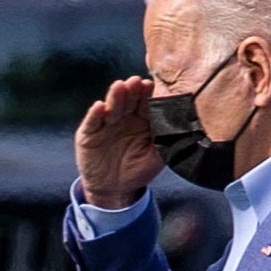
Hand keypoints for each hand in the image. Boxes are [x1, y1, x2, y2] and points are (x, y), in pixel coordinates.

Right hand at [75, 74, 164, 209]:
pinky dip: (95, 114)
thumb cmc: (139, 170)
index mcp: (143, 119)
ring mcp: (106, 124)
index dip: (148, 94)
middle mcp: (124, 117)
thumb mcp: (158, 156)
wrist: (115, 189)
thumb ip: (168, 138)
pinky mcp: (89, 134)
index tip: (151, 86)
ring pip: (111, 107)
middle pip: (129, 100)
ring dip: (115, 96)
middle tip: (136, 81)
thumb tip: (181, 123)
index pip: (146, 102)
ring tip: (119, 87)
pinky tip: (99, 107)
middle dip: (132, 90)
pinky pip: (92, 122)